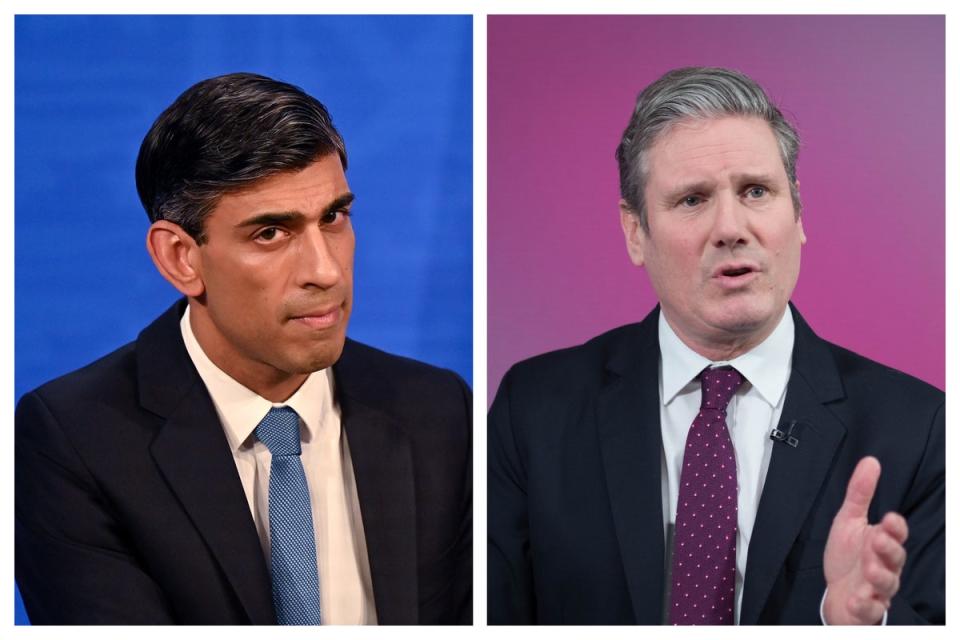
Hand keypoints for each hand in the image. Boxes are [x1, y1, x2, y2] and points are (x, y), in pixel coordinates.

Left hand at [822, 456, 907, 624]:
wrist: (836, 592)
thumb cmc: (847, 556)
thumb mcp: (848, 520)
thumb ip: (860, 493)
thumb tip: (870, 462)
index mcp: (881, 543)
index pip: (896, 534)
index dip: (895, 528)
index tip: (890, 518)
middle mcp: (884, 566)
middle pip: (895, 558)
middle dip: (889, 549)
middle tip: (877, 540)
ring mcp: (877, 589)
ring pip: (887, 584)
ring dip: (879, 576)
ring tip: (869, 568)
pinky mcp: (866, 608)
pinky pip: (871, 610)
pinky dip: (866, 606)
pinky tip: (857, 599)